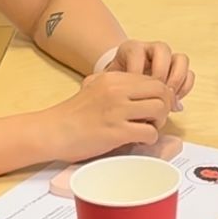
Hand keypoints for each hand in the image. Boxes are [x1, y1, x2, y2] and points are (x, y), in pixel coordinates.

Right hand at [36, 71, 173, 163]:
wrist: (52, 131)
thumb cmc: (73, 114)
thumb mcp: (93, 86)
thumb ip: (116, 85)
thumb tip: (141, 90)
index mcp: (114, 78)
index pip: (153, 79)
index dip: (160, 94)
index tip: (154, 107)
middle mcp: (118, 90)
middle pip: (162, 91)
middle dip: (165, 106)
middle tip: (155, 119)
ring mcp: (117, 110)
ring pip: (160, 109)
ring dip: (159, 122)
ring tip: (148, 129)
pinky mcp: (116, 131)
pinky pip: (149, 132)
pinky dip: (149, 139)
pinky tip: (138, 141)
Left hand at [105, 40, 194, 107]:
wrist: (121, 85)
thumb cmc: (115, 87)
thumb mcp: (111, 85)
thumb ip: (118, 90)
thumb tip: (131, 106)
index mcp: (132, 48)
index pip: (137, 53)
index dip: (137, 73)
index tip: (133, 93)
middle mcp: (151, 49)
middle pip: (163, 50)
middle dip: (160, 74)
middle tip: (155, 94)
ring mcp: (168, 59)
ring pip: (181, 59)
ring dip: (176, 80)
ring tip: (168, 97)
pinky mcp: (178, 71)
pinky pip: (189, 74)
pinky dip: (184, 87)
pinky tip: (174, 100)